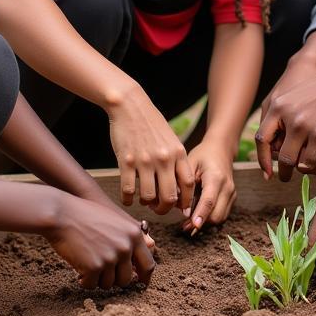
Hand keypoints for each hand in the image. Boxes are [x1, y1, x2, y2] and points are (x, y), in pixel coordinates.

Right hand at [43, 192, 155, 289]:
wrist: (62, 213)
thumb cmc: (86, 215)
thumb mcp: (115, 221)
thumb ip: (129, 239)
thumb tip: (141, 261)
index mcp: (134, 235)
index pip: (148, 264)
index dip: (144, 278)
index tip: (140, 283)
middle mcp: (126, 247)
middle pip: (126, 279)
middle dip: (113, 279)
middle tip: (100, 271)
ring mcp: (111, 257)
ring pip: (108, 284)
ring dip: (97, 279)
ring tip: (87, 264)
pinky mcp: (94, 267)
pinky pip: (91, 285)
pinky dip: (84, 281)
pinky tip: (79, 270)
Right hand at [107, 88, 194, 214]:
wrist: (130, 106)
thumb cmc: (151, 123)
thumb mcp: (171, 140)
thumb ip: (176, 161)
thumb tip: (178, 187)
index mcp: (178, 153)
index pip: (188, 184)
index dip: (186, 201)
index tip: (180, 207)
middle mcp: (164, 159)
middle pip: (170, 196)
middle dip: (164, 209)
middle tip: (158, 209)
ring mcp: (145, 161)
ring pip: (148, 196)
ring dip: (145, 203)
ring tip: (143, 200)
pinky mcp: (126, 161)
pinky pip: (128, 190)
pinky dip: (128, 199)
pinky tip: (128, 198)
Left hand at [181, 141, 237, 230]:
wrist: (222, 149)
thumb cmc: (204, 155)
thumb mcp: (190, 163)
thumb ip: (184, 184)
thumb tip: (177, 205)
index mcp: (216, 177)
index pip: (209, 201)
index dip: (201, 215)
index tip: (193, 226)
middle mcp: (227, 187)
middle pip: (217, 214)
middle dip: (201, 223)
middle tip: (184, 226)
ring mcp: (231, 193)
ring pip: (220, 218)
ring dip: (205, 223)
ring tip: (189, 223)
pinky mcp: (232, 198)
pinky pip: (222, 214)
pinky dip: (210, 218)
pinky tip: (198, 216)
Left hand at [256, 52, 315, 180]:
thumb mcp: (293, 97)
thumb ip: (281, 117)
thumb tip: (273, 146)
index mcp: (277, 106)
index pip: (261, 138)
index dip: (262, 158)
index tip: (266, 172)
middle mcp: (286, 116)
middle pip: (278, 155)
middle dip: (283, 171)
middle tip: (285, 177)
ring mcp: (302, 126)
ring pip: (293, 162)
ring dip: (300, 170)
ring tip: (306, 170)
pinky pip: (310, 161)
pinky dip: (315, 164)